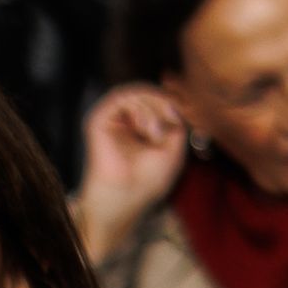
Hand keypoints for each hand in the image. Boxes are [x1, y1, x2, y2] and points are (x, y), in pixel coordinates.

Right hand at [73, 85, 191, 259]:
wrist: (127, 195)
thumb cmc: (150, 178)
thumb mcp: (175, 147)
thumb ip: (176, 121)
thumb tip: (172, 100)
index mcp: (143, 127)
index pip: (159, 100)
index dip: (175, 100)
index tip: (188, 112)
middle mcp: (126, 120)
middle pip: (150, 93)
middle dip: (166, 104)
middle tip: (173, 124)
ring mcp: (113, 119)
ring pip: (137, 92)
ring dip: (154, 108)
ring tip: (156, 133)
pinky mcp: (99, 120)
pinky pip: (121, 96)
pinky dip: (141, 107)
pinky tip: (148, 128)